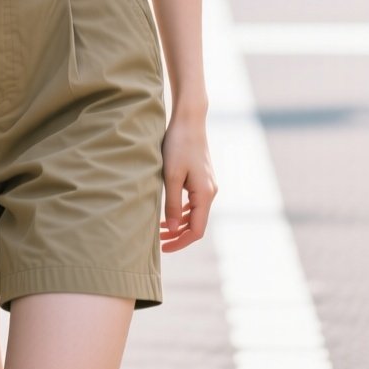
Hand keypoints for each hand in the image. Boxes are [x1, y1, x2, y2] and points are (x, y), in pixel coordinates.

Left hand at [160, 114, 217, 251]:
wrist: (189, 121)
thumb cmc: (178, 145)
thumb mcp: (171, 176)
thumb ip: (172, 204)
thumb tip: (174, 230)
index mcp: (205, 194)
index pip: (197, 230)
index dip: (181, 242)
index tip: (164, 248)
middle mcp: (210, 192)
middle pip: (197, 224)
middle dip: (179, 235)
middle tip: (158, 241)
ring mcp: (207, 185)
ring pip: (195, 214)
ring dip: (179, 224)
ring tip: (159, 229)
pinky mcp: (202, 178)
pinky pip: (194, 202)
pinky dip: (182, 211)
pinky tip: (168, 212)